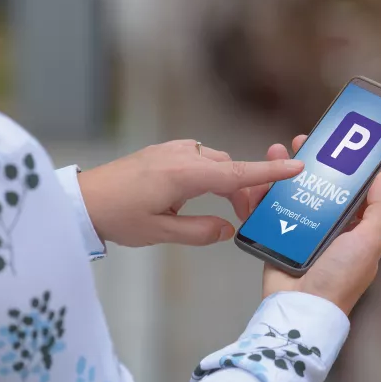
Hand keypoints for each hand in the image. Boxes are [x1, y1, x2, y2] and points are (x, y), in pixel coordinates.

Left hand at [76, 140, 303, 246]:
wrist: (84, 198)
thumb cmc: (119, 216)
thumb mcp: (161, 232)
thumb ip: (200, 231)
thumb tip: (228, 229)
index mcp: (186, 173)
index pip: (237, 172)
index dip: (269, 171)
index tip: (296, 166)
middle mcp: (184, 154)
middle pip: (229, 168)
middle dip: (243, 190)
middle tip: (243, 217)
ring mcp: (174, 149)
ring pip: (216, 163)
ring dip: (225, 183)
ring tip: (221, 210)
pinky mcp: (167, 150)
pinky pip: (200, 158)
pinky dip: (210, 175)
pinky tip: (198, 194)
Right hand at [259, 136, 380, 314]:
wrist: (299, 307)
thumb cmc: (339, 279)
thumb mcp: (369, 242)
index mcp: (353, 228)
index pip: (349, 189)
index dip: (342, 165)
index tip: (334, 144)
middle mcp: (327, 228)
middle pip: (317, 185)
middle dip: (309, 162)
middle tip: (301, 142)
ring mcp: (300, 231)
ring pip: (292, 192)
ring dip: (283, 170)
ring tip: (276, 150)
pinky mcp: (276, 236)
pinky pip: (269, 209)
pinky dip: (263, 192)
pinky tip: (259, 176)